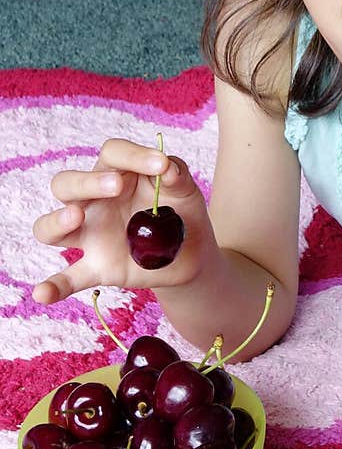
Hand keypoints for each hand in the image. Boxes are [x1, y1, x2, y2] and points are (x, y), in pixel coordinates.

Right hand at [31, 138, 215, 302]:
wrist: (192, 253)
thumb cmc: (181, 211)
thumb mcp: (185, 190)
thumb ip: (177, 175)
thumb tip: (166, 167)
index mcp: (118, 174)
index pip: (111, 154)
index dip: (132, 155)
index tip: (160, 165)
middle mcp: (94, 202)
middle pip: (67, 184)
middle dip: (87, 182)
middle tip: (116, 186)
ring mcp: (90, 236)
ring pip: (50, 227)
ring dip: (57, 221)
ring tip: (76, 218)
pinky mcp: (96, 268)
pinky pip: (67, 279)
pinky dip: (53, 287)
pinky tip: (42, 294)